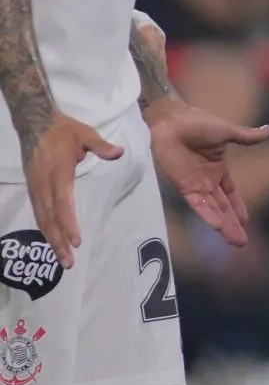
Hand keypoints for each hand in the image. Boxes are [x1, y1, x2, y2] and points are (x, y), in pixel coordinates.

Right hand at [24, 115, 124, 267]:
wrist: (35, 122)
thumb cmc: (63, 130)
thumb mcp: (85, 133)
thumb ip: (101, 146)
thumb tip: (119, 153)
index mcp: (58, 173)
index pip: (63, 203)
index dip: (68, 223)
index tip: (76, 241)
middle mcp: (43, 184)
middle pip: (50, 218)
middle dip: (59, 241)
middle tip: (69, 262)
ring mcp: (35, 186)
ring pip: (42, 218)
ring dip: (51, 239)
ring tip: (62, 258)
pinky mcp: (32, 187)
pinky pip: (38, 212)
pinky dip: (45, 228)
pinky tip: (52, 239)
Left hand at [146, 100, 268, 246]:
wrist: (171, 120)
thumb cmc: (196, 122)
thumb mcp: (227, 131)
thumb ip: (246, 136)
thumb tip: (268, 130)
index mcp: (218, 169)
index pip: (230, 194)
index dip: (237, 207)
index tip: (245, 220)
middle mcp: (207, 181)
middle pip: (222, 208)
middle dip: (233, 225)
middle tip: (241, 242)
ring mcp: (195, 184)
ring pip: (213, 211)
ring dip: (223, 226)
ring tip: (235, 241)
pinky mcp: (183, 185)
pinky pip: (198, 204)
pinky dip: (208, 215)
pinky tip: (218, 226)